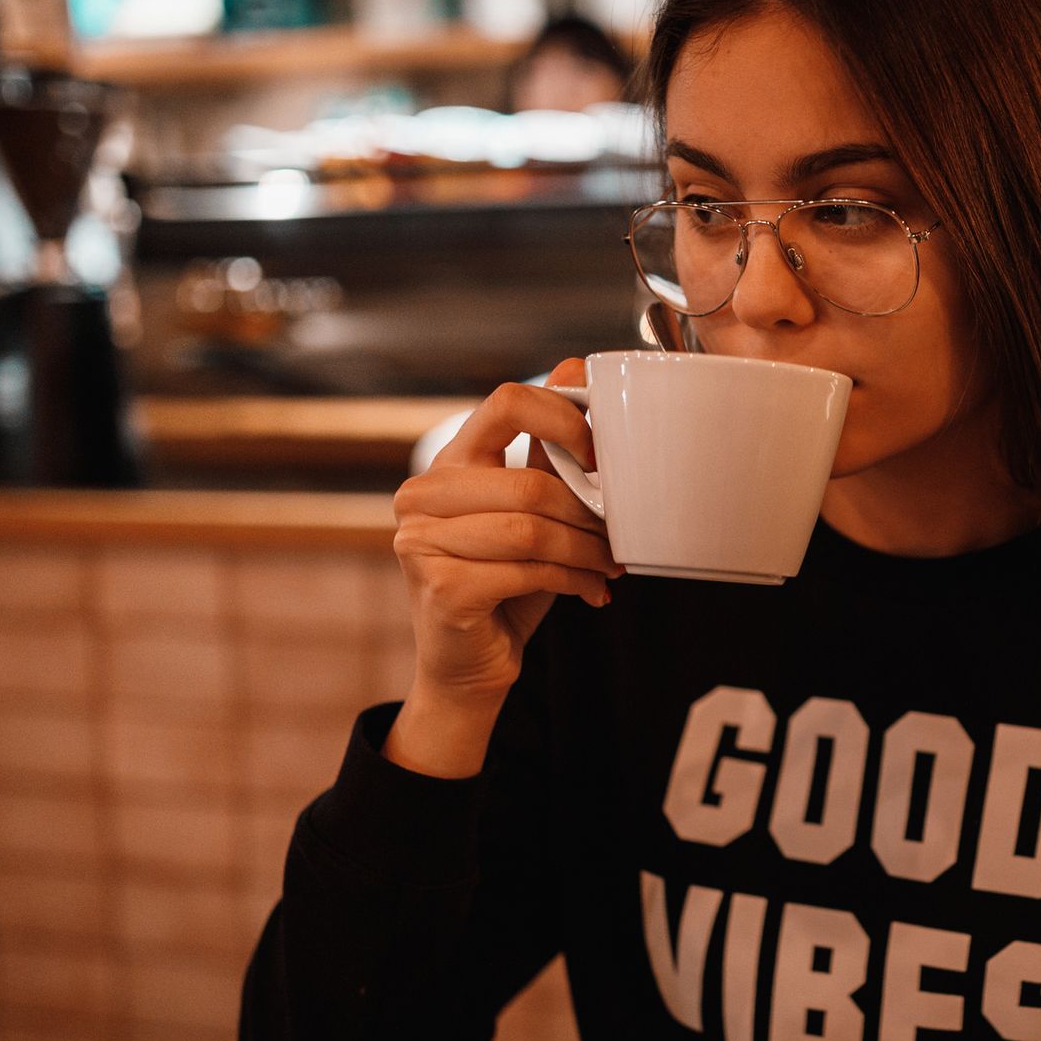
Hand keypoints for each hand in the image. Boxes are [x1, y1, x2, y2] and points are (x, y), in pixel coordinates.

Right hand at [391, 359, 624, 708]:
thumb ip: (547, 456)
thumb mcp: (528, 513)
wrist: (468, 665)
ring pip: (533, 530)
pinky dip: (572, 581)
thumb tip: (576, 374)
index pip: (507, 402)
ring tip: (608, 566)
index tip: (598, 455)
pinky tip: (589, 591)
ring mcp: (422, 542)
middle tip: (617, 536)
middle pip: (531, 482)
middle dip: (588, 513)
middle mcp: (423, 495)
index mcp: (449, 464)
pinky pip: (528, 571)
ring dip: (586, 552)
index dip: (565, 418)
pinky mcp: (442, 587)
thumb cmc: (503, 584)